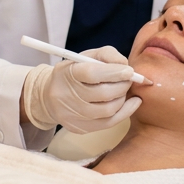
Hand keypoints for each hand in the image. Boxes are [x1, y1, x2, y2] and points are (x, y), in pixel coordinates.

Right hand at [22, 46, 142, 133]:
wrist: (50, 97)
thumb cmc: (75, 72)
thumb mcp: (87, 57)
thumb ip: (108, 56)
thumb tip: (127, 68)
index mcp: (67, 73)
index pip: (91, 74)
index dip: (114, 73)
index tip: (129, 71)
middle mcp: (66, 96)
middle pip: (103, 94)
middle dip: (123, 85)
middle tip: (129, 79)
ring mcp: (72, 114)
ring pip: (108, 110)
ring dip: (123, 98)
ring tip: (124, 90)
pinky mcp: (79, 128)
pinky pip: (108, 123)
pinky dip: (125, 112)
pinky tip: (133, 103)